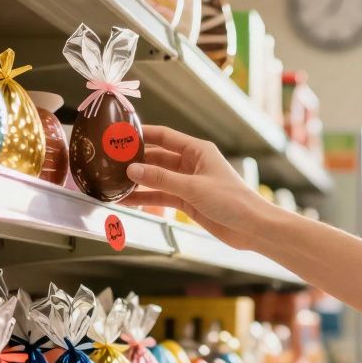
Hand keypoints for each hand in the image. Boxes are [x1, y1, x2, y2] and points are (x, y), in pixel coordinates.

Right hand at [123, 125, 276, 249]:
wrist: (252, 228)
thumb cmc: (233, 201)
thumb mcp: (194, 187)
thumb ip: (162, 179)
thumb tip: (132, 169)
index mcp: (198, 151)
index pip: (165, 136)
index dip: (143, 134)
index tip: (120, 134)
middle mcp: (192, 164)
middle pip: (157, 158)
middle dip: (135, 160)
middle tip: (109, 162)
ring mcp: (189, 183)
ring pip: (157, 178)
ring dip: (138, 181)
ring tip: (112, 182)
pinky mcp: (188, 201)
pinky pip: (162, 196)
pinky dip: (146, 198)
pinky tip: (127, 200)